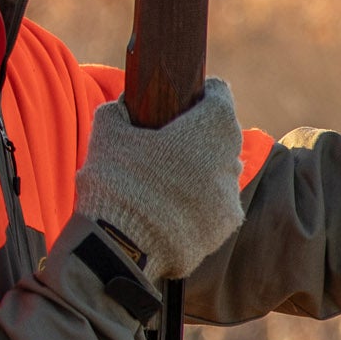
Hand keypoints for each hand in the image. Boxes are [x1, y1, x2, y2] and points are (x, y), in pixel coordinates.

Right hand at [75, 77, 246, 284]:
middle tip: (169, 144)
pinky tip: (171, 211)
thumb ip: (119, 110)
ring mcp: (230, 197)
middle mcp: (232, 159)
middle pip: (222, 137)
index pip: (219, 93)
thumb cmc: (118, 179)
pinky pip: (215, 208)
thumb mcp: (108, 133)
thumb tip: (124, 105)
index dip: (201, 93)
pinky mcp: (224, 229)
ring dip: (201, 173)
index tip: (184, 100)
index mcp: (213, 126)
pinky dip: (199, 206)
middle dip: (200, 137)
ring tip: (167, 182)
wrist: (122, 245)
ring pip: (220, 174)